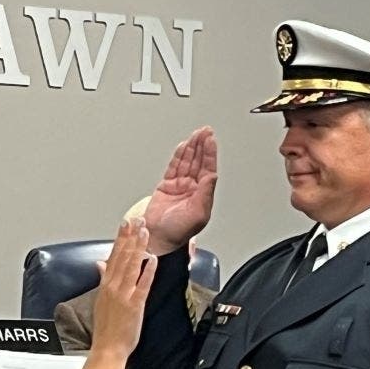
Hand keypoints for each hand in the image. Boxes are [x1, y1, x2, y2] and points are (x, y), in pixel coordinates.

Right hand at [91, 219, 156, 359]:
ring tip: (144, 231)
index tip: (124, 224)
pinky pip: (143, 285)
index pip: (113, 256)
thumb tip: (100, 263)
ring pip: (131, 266)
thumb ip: (102, 279)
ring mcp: (124, 295)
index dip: (119, 239)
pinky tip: (153, 259)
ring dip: (138, 247)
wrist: (107, 349)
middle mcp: (113, 287)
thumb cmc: (106, 328)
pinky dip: (147, 271)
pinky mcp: (135, 305)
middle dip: (129, 237)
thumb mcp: (100, 299)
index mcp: (106, 285)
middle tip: (136, 219)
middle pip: (122, 257)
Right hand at [144, 127, 217, 254]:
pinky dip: (178, 156)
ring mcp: (180, 186)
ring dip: (192, 148)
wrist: (157, 237)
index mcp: (202, 195)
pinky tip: (183, 147)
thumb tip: (212, 176)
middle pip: (199, 162)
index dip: (209, 153)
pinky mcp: (166, 186)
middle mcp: (192, 189)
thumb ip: (205, 193)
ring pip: (187, 162)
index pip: (208, 169)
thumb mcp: (198, 214)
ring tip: (196, 134)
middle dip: (202, 146)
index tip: (210, 140)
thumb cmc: (178, 232)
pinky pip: (174, 167)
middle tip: (205, 131)